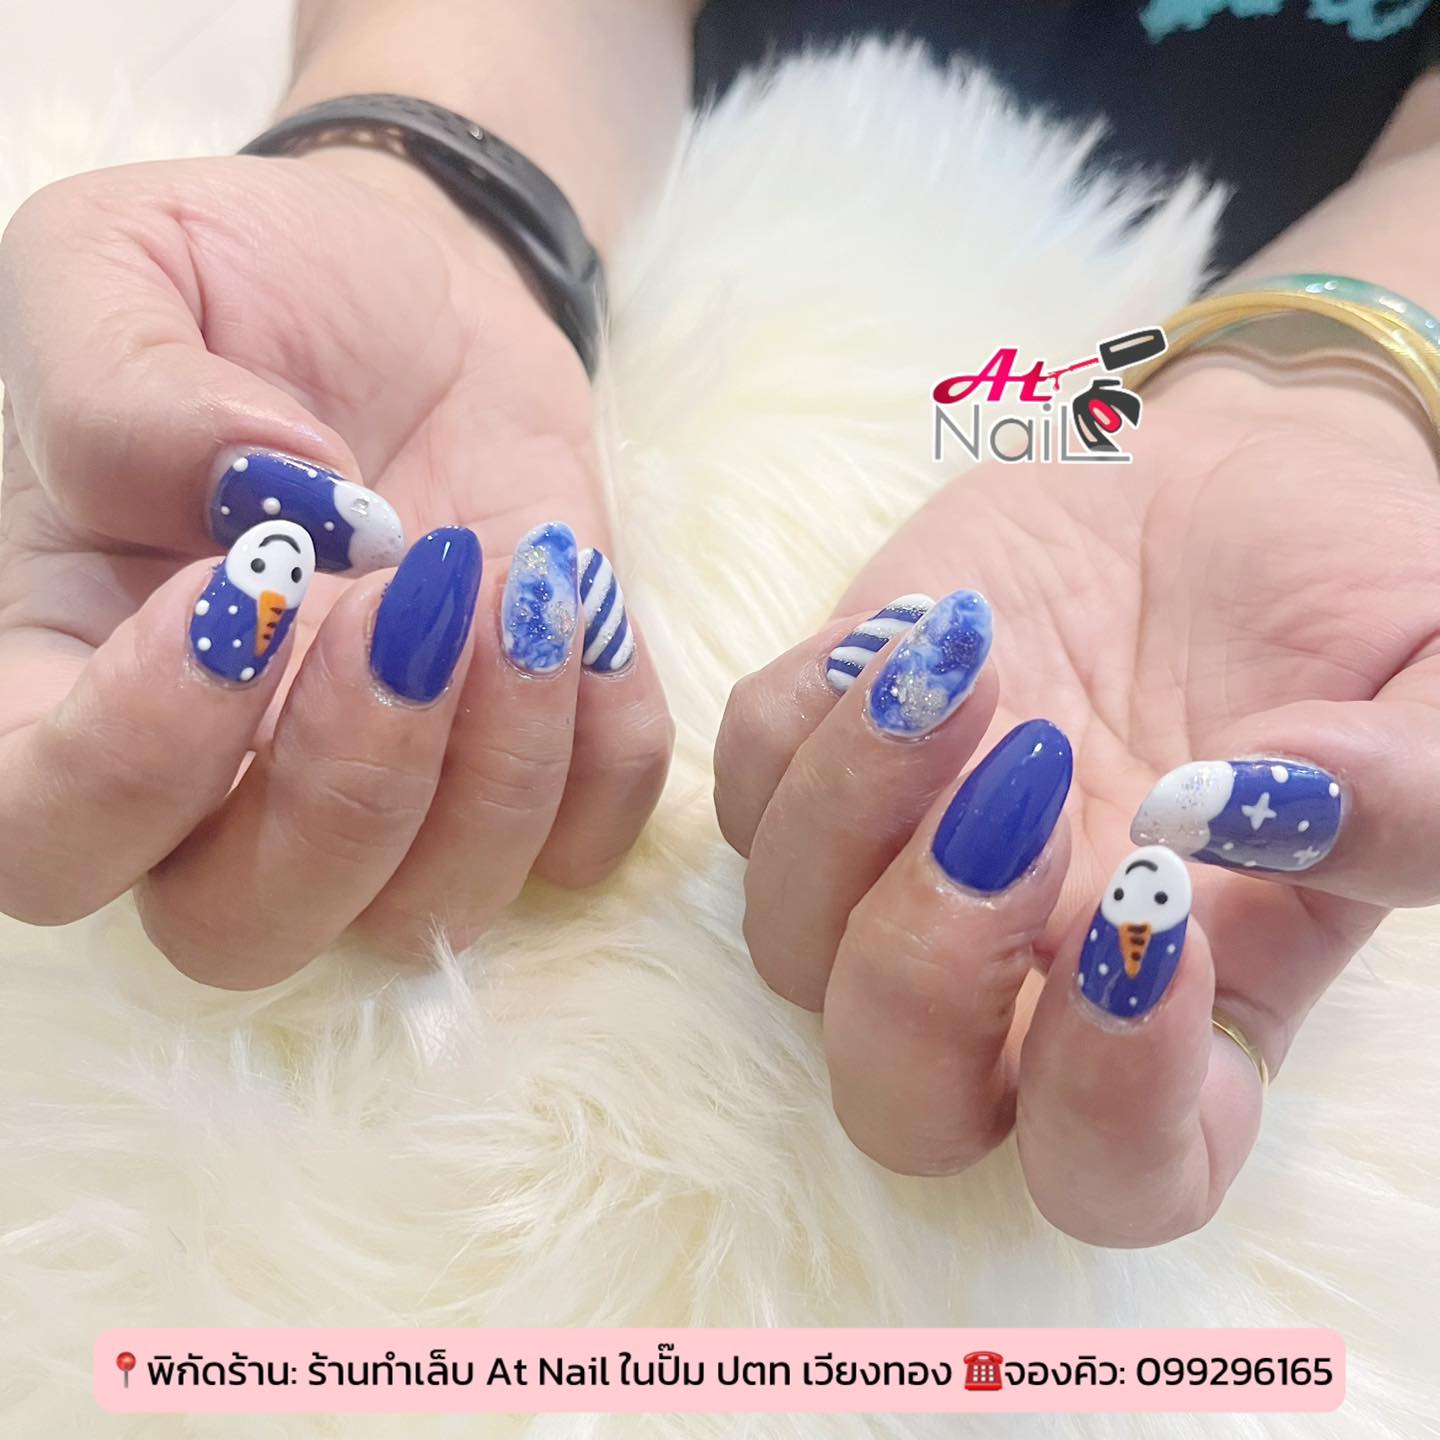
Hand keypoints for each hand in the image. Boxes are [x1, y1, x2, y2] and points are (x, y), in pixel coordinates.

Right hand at [0, 151, 671, 983]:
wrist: (420, 297)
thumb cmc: (251, 285)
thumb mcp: (125, 262)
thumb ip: (118, 382)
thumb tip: (255, 495)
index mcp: (74, 676)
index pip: (43, 839)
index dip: (134, 759)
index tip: (249, 582)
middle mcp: (225, 779)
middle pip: (242, 931)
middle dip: (348, 786)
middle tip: (405, 597)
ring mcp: (393, 790)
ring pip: (431, 915)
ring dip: (501, 761)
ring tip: (517, 577)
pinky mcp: (531, 765)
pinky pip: (583, 846)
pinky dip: (605, 741)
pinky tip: (572, 599)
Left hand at [714, 362, 1438, 1243]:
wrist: (1236, 486)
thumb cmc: (1355, 602)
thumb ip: (1416, 792)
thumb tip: (1270, 807)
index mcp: (1195, 1011)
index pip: (1117, 1174)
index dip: (1112, 1103)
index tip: (1158, 915)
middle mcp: (1028, 973)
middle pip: (898, 1100)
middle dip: (930, 965)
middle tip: (1031, 782)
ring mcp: (910, 865)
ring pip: (788, 950)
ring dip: (850, 816)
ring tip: (974, 661)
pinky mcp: (838, 750)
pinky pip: (743, 790)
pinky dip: (797, 725)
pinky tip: (920, 635)